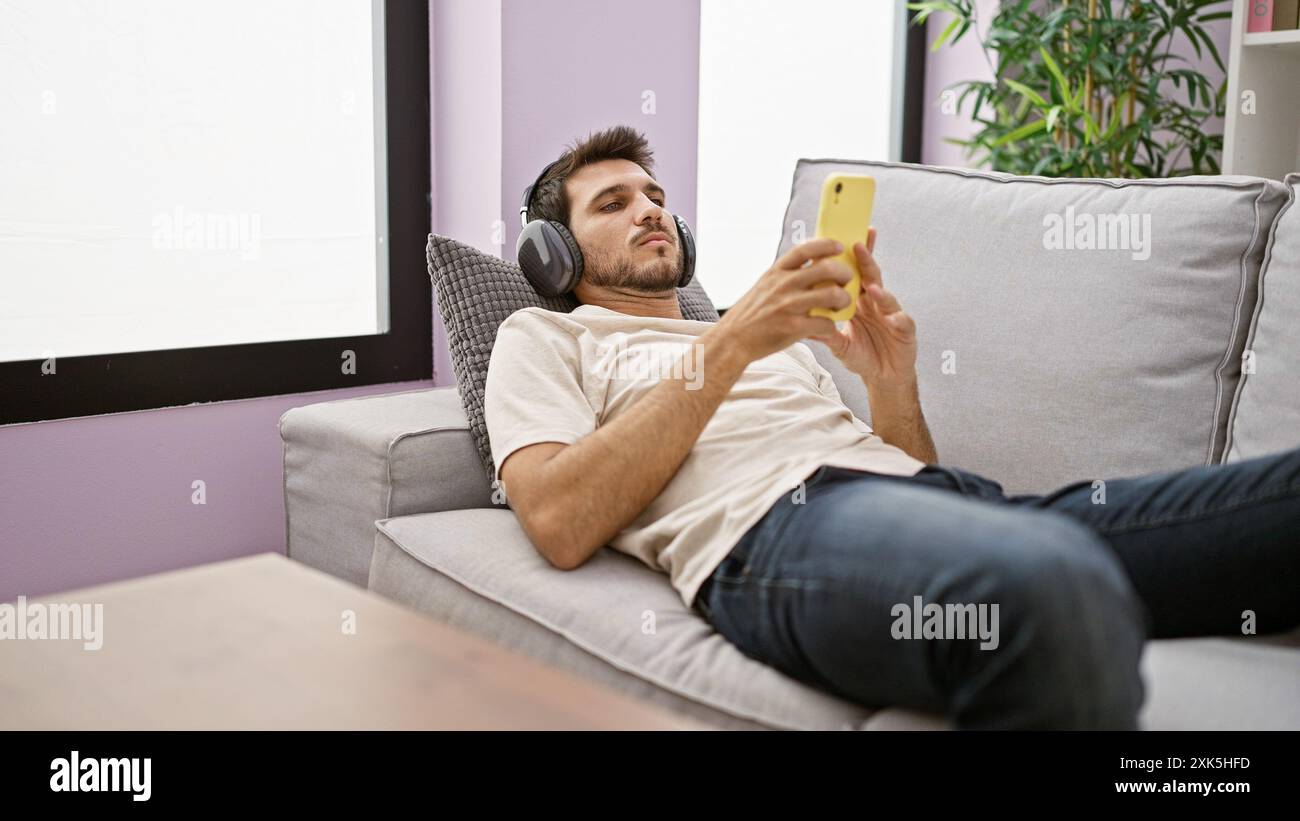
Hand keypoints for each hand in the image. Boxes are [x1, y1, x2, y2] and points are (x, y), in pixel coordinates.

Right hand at [707, 237, 851, 363]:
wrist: (733, 339)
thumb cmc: (751, 314)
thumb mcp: (764, 285)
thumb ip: (785, 275)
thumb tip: (808, 264)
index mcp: (776, 272)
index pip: (806, 249)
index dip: (826, 244)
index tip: (839, 247)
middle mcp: (783, 285)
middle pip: (826, 268)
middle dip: (844, 273)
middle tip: (847, 281)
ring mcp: (789, 305)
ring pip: (832, 294)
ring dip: (843, 300)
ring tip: (841, 305)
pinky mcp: (793, 327)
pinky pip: (825, 323)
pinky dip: (831, 326)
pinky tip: (828, 327)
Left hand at [808, 228, 917, 386]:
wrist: (883, 376)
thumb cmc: (862, 355)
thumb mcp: (839, 344)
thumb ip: (824, 334)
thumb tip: (801, 323)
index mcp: (859, 303)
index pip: (854, 276)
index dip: (850, 259)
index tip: (840, 241)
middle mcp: (876, 304)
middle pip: (872, 278)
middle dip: (867, 261)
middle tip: (858, 246)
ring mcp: (892, 315)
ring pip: (887, 299)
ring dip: (880, 292)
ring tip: (871, 288)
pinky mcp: (906, 330)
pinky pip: (902, 322)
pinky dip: (898, 319)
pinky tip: (893, 319)